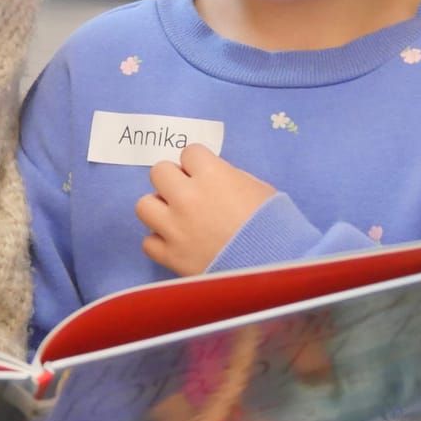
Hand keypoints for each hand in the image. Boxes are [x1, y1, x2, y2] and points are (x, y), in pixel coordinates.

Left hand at [138, 145, 273, 276]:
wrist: (276, 268)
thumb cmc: (275, 225)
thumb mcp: (258, 189)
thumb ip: (228, 177)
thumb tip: (209, 177)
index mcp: (212, 175)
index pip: (189, 152)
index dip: (198, 164)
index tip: (206, 176)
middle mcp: (187, 197)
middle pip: (158, 172)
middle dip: (174, 180)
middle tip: (188, 194)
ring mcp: (176, 228)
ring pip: (144, 205)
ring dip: (160, 209)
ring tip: (177, 218)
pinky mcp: (172, 256)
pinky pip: (149, 242)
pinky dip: (161, 242)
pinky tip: (177, 244)